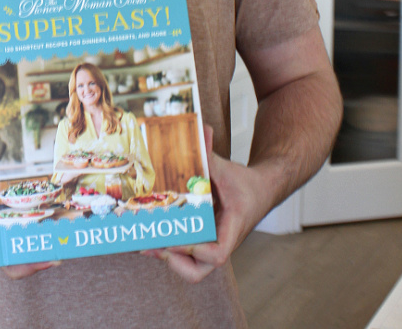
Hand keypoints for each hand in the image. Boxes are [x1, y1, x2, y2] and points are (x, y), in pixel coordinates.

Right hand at [0, 157, 59, 279]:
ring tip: (68, 215)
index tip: (51, 259)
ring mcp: (4, 224)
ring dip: (47, 226)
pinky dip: (37, 209)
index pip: (11, 264)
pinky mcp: (7, 211)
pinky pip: (25, 215)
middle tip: (69, 231)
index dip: (30, 267)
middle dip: (49, 243)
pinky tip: (51, 196)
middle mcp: (0, 233)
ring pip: (29, 232)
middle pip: (28, 248)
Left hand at [145, 126, 270, 282]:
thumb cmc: (245, 184)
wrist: (259, 191)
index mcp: (231, 230)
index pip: (217, 255)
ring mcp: (210, 244)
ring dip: (167, 257)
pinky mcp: (202, 240)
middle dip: (173, 260)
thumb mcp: (228, 169)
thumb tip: (202, 130)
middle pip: (198, 271)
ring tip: (143, 239)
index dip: (194, 250)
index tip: (176, 236)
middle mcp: (219, 242)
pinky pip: (184, 253)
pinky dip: (168, 246)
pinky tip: (150, 231)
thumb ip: (211, 154)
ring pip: (189, 267)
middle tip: (151, 242)